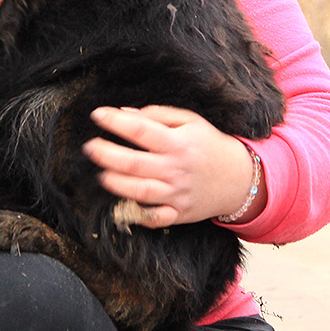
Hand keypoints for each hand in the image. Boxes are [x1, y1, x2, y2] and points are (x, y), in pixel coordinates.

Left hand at [83, 105, 266, 227]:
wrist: (240, 178)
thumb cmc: (209, 145)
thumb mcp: (190, 121)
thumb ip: (158, 115)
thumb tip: (125, 113)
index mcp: (177, 142)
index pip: (141, 130)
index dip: (115, 122)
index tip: (97, 115)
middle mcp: (175, 169)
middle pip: (134, 163)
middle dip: (106, 154)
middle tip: (89, 147)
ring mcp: (176, 194)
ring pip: (139, 192)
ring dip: (116, 183)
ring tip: (101, 174)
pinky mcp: (178, 213)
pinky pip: (154, 217)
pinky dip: (137, 214)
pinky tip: (122, 202)